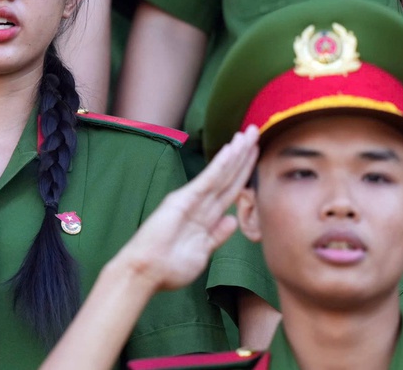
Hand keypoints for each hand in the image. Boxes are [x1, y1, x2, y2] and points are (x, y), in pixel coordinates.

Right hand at [117, 126, 258, 291]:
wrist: (145, 272)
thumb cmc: (169, 267)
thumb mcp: (202, 253)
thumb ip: (217, 235)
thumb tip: (231, 219)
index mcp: (205, 216)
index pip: (230, 189)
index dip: (244, 172)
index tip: (257, 153)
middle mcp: (199, 204)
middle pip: (228, 176)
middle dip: (243, 155)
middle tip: (257, 131)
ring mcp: (191, 199)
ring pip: (221, 173)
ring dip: (236, 153)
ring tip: (249, 133)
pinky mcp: (183, 200)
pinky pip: (207, 180)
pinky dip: (220, 165)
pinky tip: (231, 150)